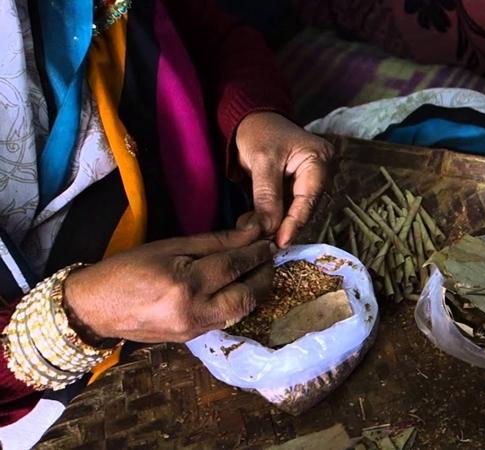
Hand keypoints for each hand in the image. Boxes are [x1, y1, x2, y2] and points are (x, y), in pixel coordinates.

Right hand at [63, 225, 275, 342]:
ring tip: (258, 271)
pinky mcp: (192, 339)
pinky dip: (238, 303)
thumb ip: (214, 242)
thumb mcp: (170, 246)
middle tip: (269, 257)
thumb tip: (250, 232)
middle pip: (247, 296)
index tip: (269, 240)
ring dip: (255, 291)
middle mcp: (193, 312)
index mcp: (184, 284)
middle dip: (264, 275)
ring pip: (241, 312)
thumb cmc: (127, 269)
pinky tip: (239, 288)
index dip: (256, 252)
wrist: (94, 308)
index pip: (233, 265)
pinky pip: (225, 320)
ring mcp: (193, 330)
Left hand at [235, 112, 331, 247]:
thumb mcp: (262, 161)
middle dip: (283, 226)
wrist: (250, 119)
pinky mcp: (293, 188)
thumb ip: (267, 196)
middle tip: (264, 242)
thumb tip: (267, 229)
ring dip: (274, 224)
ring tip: (254, 233)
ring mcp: (306, 182)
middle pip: (304, 208)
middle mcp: (317, 173)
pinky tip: (255, 224)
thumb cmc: (259, 132)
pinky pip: (285, 207)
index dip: (295, 222)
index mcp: (318, 161)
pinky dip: (270, 217)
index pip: (309, 198)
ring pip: (293, 211)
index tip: (281, 242)